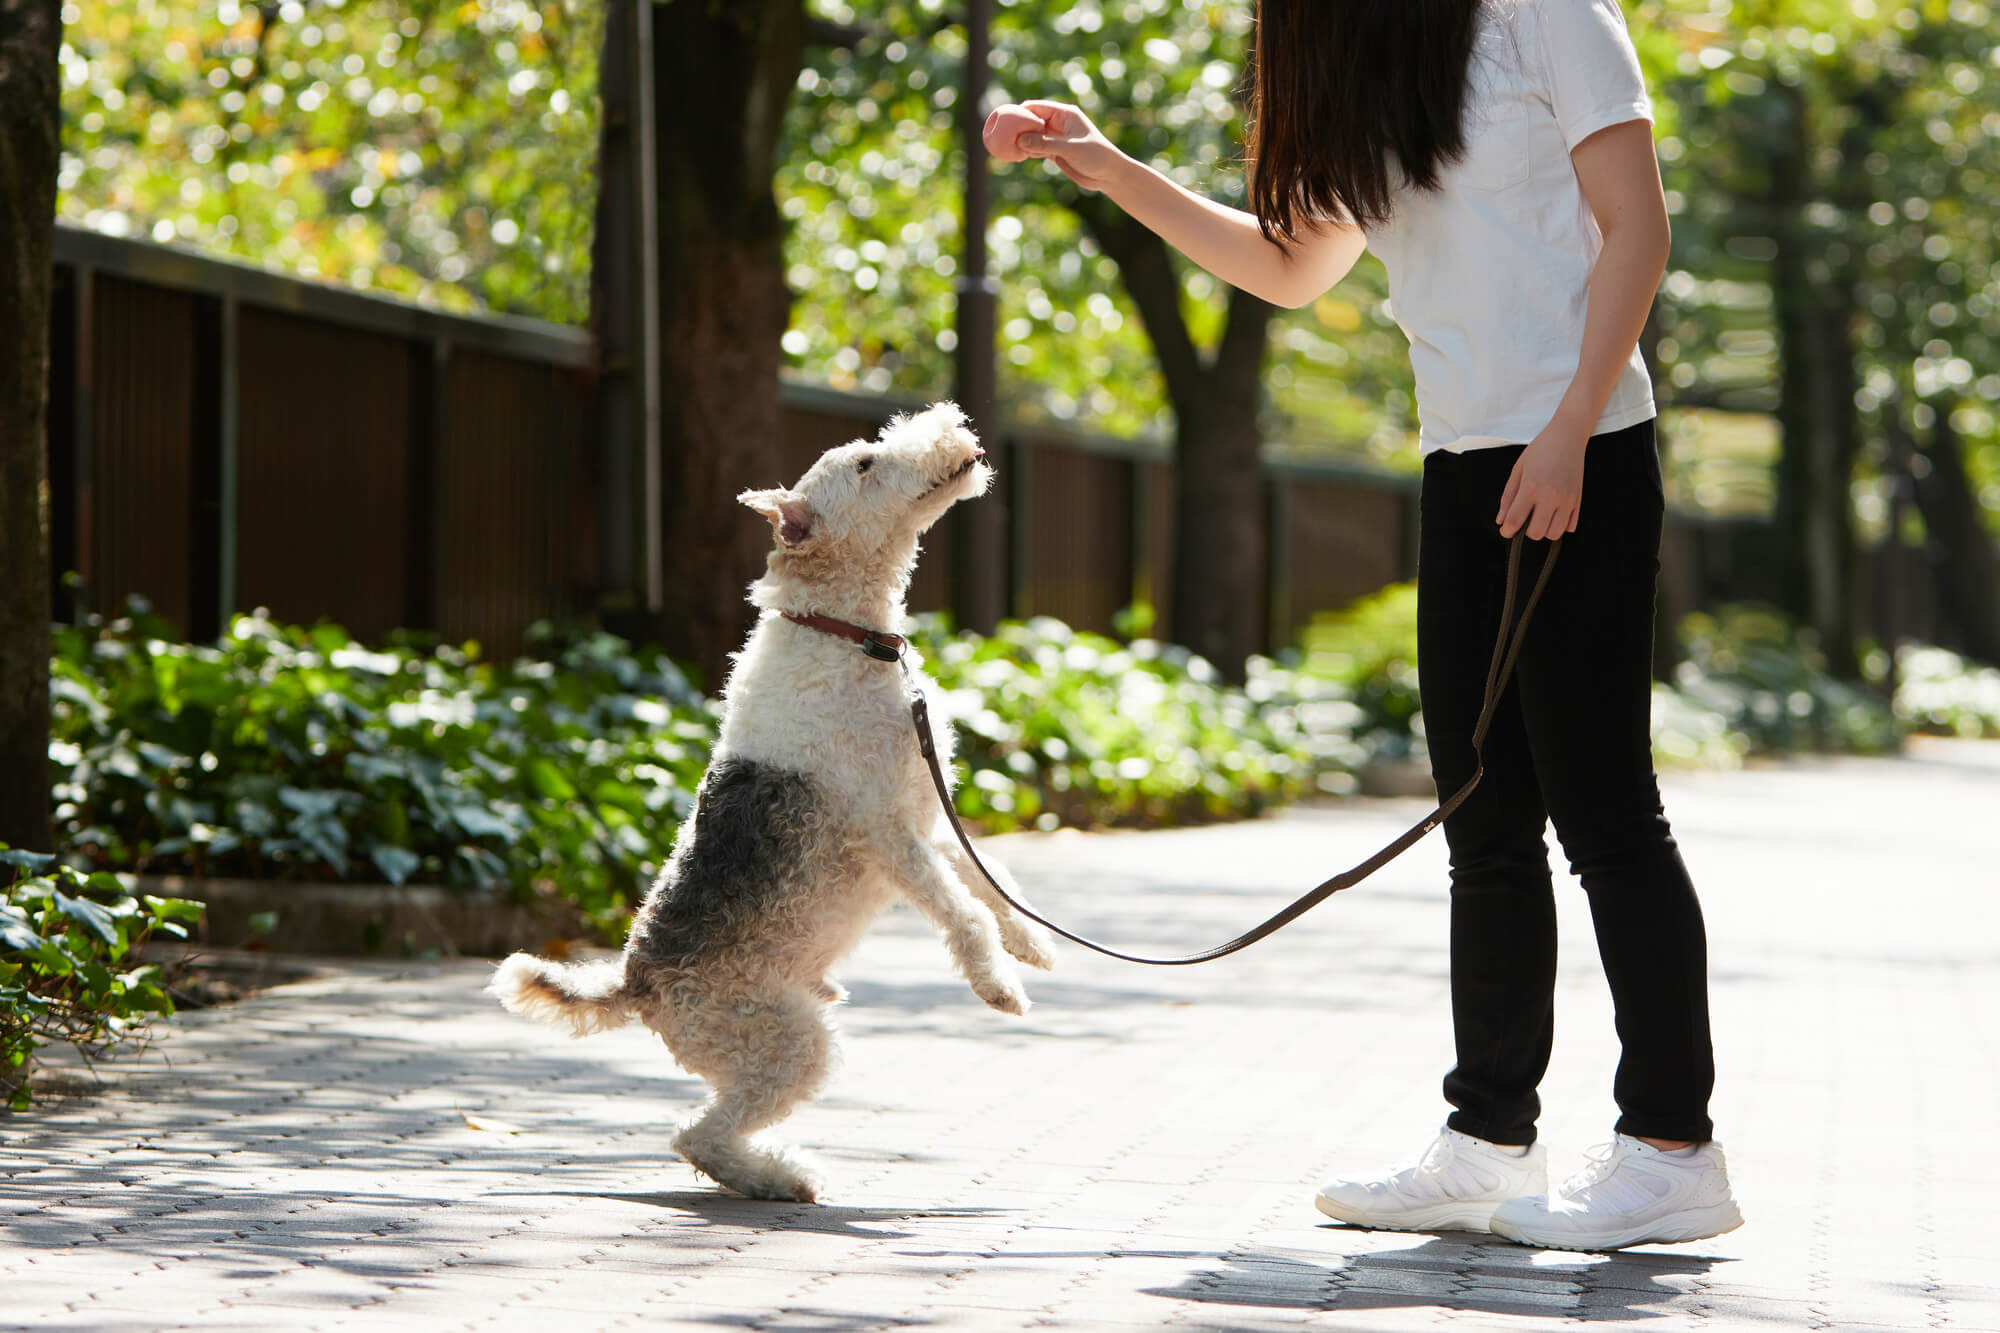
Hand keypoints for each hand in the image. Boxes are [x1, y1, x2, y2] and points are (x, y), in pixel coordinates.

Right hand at [1010, 100, 1123, 192]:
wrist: (1109, 174)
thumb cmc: (1096, 156)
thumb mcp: (1070, 149)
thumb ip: (1046, 144)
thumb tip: (1021, 141)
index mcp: (1064, 114)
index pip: (1036, 108)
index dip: (1019, 113)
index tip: (1004, 122)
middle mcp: (1058, 123)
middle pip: (1031, 120)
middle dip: (1017, 127)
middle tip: (1000, 136)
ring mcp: (1055, 137)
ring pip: (1031, 135)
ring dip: (1020, 141)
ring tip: (1005, 147)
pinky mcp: (1054, 151)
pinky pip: (1035, 148)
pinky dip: (1026, 151)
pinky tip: (1016, 156)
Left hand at [1496, 420, 1589, 540]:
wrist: (1567, 436)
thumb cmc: (1541, 450)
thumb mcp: (1517, 470)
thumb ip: (1508, 496)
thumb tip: (1501, 520)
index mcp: (1531, 487)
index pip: (1515, 520)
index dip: (1507, 531)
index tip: (1505, 531)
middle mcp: (1550, 496)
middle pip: (1536, 532)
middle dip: (1526, 532)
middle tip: (1524, 521)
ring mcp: (1567, 499)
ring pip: (1555, 533)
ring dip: (1544, 530)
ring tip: (1539, 518)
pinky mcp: (1578, 500)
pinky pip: (1571, 526)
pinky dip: (1560, 525)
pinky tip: (1554, 515)